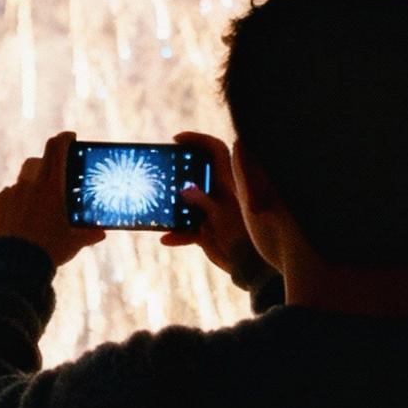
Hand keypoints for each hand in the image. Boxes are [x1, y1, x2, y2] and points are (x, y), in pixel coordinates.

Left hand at [0, 131, 104, 267]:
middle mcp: (30, 185)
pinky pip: (7, 196)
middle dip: (46, 163)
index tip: (69, 136)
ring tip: (36, 207)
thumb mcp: (73, 243)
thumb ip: (88, 234)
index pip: (57, 150)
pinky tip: (20, 220)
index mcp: (52, 188)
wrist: (12, 263)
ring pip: (22, 181)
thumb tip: (101, 233)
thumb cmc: (48, 251)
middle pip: (37, 160)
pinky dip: (15, 202)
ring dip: (30, 188)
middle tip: (54, 176)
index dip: (64, 138)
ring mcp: (10, 193)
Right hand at [160, 131, 264, 276]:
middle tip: (159, 171)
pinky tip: (167, 239)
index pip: (215, 150)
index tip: (177, 139)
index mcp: (228, 181)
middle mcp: (218, 192)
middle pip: (193, 173)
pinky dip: (177, 234)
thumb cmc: (244, 237)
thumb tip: (184, 189)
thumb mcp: (222, 216)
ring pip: (185, 201)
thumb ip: (204, 202)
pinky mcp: (204, 230)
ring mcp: (210, 211)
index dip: (198, 140)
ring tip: (157, 207)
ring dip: (171, 206)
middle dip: (176, 172)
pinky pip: (185, 228)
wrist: (251, 267)